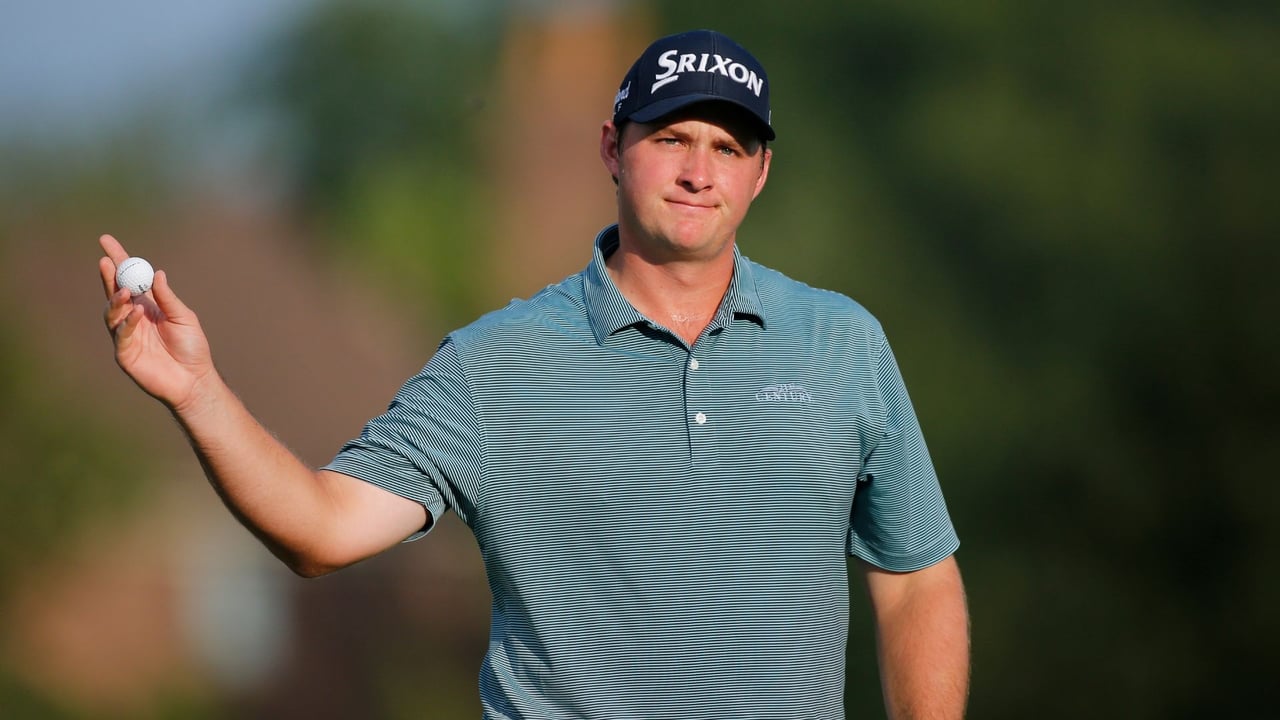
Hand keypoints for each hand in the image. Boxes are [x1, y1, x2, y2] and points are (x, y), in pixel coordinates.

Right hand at [99, 234, 216, 410]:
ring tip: (125, 290)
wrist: (194, 379)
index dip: (118, 260)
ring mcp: (127, 335)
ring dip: (117, 299)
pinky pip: (121, 334)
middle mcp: (133, 317)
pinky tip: (136, 312)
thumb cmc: (192, 347)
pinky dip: (127, 322)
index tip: (106, 241)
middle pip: (115, 292)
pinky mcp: (125, 353)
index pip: (130, 279)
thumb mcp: (183, 317)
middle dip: (109, 276)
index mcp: (148, 305)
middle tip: (105, 260)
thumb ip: (167, 298)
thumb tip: (156, 273)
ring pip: (112, 312)